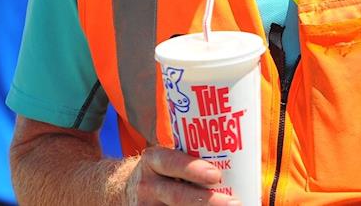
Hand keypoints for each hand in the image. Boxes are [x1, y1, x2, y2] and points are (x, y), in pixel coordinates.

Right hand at [125, 146, 241, 205]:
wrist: (126, 188)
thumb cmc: (160, 171)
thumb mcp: (166, 159)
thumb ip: (189, 159)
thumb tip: (234, 160)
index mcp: (154, 159)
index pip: (172, 162)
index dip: (193, 169)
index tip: (215, 175)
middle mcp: (147, 184)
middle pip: (177, 195)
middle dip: (207, 201)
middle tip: (232, 203)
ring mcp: (146, 205)